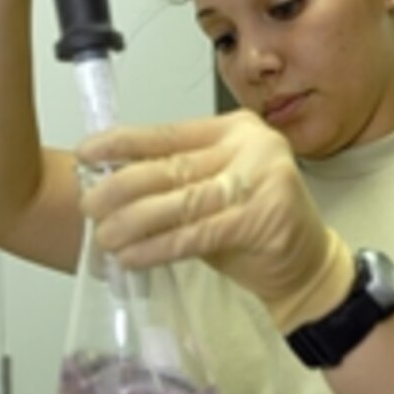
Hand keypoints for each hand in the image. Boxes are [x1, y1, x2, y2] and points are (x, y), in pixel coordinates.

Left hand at [77, 110, 353, 331]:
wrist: (306, 264)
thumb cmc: (253, 224)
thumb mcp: (213, 189)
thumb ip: (174, 179)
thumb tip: (110, 180)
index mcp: (234, 129)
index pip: (168, 133)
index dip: (124, 143)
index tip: (87, 152)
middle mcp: (251, 145)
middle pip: (171, 167)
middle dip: (121, 188)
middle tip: (89, 205)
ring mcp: (262, 179)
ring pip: (181, 200)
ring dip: (134, 221)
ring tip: (105, 235)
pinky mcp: (263, 218)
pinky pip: (196, 233)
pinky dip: (159, 246)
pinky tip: (133, 256)